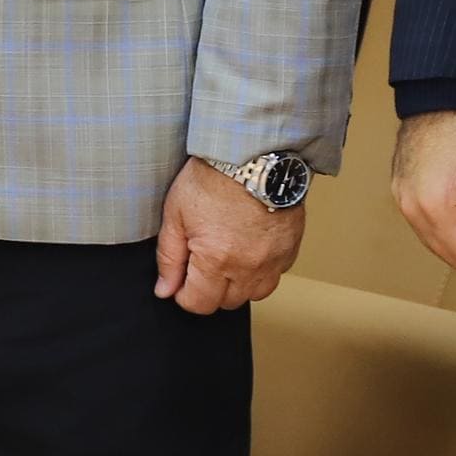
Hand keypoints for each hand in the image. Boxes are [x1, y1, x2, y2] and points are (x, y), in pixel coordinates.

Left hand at [155, 157, 303, 313]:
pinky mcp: (290, 249)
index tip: (182, 276)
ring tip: (229, 254)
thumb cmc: (214, 177)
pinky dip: (262, 268)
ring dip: (239, 283)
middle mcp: (248, 267)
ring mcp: (273, 260)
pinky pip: (275, 274)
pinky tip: (250, 246)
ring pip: (254, 294)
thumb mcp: (176, 214)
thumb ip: (169, 257)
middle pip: (226, 302)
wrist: (254, 152)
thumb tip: (165, 289)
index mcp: (216, 260)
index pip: (198, 304)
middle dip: (210, 288)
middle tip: (204, 257)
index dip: (184, 293)